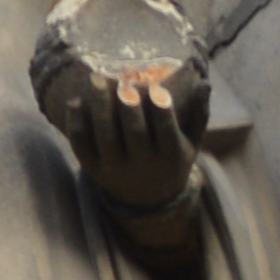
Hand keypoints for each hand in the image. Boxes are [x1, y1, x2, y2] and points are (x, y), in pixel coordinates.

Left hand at [39, 38, 207, 221]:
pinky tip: (75, 101)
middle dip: (128, 108)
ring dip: (99, 108)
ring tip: (95, 79)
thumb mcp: (191, 141)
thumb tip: (205, 82)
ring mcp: (115, 169)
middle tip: (122, 82)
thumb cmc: (172, 158)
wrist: (149, 200)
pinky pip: (82, 146)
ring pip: (105, 138)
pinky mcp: (93, 170)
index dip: (161, 112)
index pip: (166, 134)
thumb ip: (198, 113)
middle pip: (134, 135)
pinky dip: (77, 124)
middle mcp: (142, 165)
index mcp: (170, 156)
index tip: (156, 89)